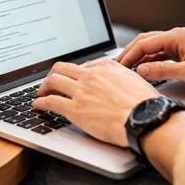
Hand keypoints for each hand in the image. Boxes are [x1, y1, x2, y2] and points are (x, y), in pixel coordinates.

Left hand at [32, 60, 160, 146]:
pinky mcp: (75, 109)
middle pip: (62, 68)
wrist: (145, 118)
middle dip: (53, 75)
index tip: (72, 79)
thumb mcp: (136, 81)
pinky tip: (38, 106)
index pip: (83, 66)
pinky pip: (51, 101)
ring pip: (53, 81)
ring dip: (44, 87)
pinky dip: (40, 103)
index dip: (74, 74)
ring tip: (41, 93)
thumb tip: (122, 82)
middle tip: (50, 83)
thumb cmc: (146, 105)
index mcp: (107, 67)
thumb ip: (123, 78)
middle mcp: (92, 76)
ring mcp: (82, 91)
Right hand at [116, 28, 184, 89]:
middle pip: (146, 42)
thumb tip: (141, 71)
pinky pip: (163, 54)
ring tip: (129, 69)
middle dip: (130, 54)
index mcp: (176, 37)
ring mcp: (182, 43)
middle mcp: (178, 36)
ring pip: (154, 48)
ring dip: (141, 58)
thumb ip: (163, 71)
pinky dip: (152, 61)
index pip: (144, 44)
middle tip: (118, 66)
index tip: (118, 67)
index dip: (129, 56)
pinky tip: (148, 71)